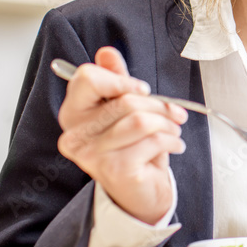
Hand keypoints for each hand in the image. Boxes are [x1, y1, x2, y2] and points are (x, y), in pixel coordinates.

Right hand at [56, 46, 187, 224]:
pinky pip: (152, 141)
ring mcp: (92, 155)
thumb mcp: (123, 109)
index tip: (143, 90)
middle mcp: (75, 135)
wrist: (139, 195)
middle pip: (124, 99)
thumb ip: (115, 79)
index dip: (121, 79)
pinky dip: (171, 141)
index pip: (88, 78)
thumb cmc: (131, 148)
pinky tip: (174, 146)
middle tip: (175, 114)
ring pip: (141, 120)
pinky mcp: (114, 170)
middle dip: (158, 105)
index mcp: (72, 114)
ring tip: (174, 131)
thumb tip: (106, 52)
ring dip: (167, 124)